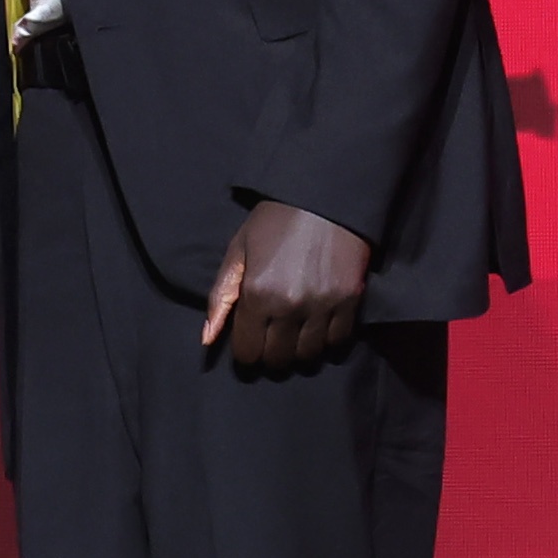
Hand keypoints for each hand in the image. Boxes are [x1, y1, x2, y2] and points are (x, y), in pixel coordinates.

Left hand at [202, 199, 371, 372]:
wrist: (324, 197)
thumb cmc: (274, 221)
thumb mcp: (239, 251)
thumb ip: (221, 298)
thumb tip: (208, 340)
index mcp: (257, 293)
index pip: (248, 352)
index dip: (246, 353)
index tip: (250, 343)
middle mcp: (289, 304)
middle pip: (278, 360)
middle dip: (271, 355)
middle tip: (272, 339)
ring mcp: (322, 305)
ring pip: (308, 356)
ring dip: (299, 351)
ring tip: (295, 333)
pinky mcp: (350, 300)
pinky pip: (337, 342)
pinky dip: (327, 340)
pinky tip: (318, 325)